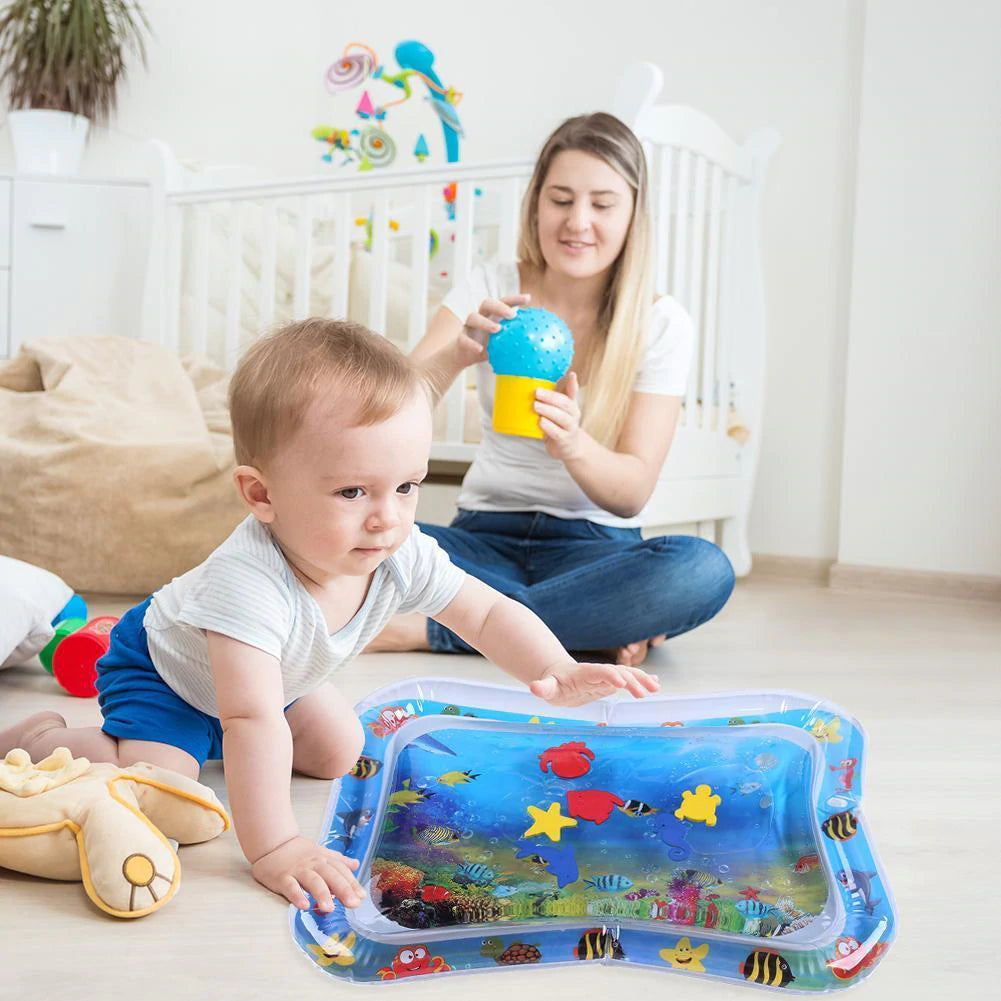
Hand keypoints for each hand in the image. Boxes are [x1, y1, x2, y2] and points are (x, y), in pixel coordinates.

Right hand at [251, 835, 365, 911]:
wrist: (274, 843)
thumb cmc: (300, 852)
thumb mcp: (321, 853)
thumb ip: (339, 861)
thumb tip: (356, 864)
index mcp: (324, 860)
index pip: (341, 871)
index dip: (352, 883)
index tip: (361, 896)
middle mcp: (314, 864)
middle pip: (331, 875)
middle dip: (343, 889)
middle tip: (353, 904)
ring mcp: (298, 870)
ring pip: (312, 881)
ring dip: (322, 894)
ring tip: (330, 908)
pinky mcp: (282, 877)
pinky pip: (290, 886)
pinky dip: (297, 896)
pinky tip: (303, 905)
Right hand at [454, 294, 530, 368]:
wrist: (461, 357)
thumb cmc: (484, 348)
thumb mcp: (501, 345)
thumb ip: (515, 342)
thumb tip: (538, 348)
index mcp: (491, 316)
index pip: (503, 303)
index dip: (515, 299)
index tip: (528, 299)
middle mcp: (479, 317)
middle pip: (487, 303)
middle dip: (500, 306)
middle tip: (512, 315)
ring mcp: (468, 327)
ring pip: (473, 317)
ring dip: (485, 322)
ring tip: (497, 329)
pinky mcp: (459, 339)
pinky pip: (463, 339)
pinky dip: (471, 343)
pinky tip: (480, 349)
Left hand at [528, 659, 659, 706]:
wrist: (560, 677)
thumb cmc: (554, 684)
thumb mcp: (547, 688)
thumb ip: (543, 688)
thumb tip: (534, 687)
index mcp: (584, 673)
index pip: (599, 672)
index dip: (610, 675)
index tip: (621, 682)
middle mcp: (598, 673)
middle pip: (617, 673)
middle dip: (630, 681)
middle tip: (643, 693)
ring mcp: (607, 677)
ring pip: (627, 675)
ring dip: (641, 679)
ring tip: (656, 687)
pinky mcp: (611, 682)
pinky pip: (629, 680)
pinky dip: (642, 680)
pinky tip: (656, 684)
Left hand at [535, 371, 583, 460]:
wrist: (569, 447)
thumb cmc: (560, 425)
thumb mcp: (560, 410)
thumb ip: (555, 397)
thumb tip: (550, 381)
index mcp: (571, 406)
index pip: (572, 394)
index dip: (572, 384)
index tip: (571, 374)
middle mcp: (573, 416)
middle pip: (565, 404)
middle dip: (551, 397)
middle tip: (537, 393)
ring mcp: (570, 428)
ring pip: (562, 418)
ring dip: (548, 411)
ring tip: (536, 405)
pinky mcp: (564, 440)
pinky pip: (557, 433)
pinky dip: (549, 427)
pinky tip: (540, 421)